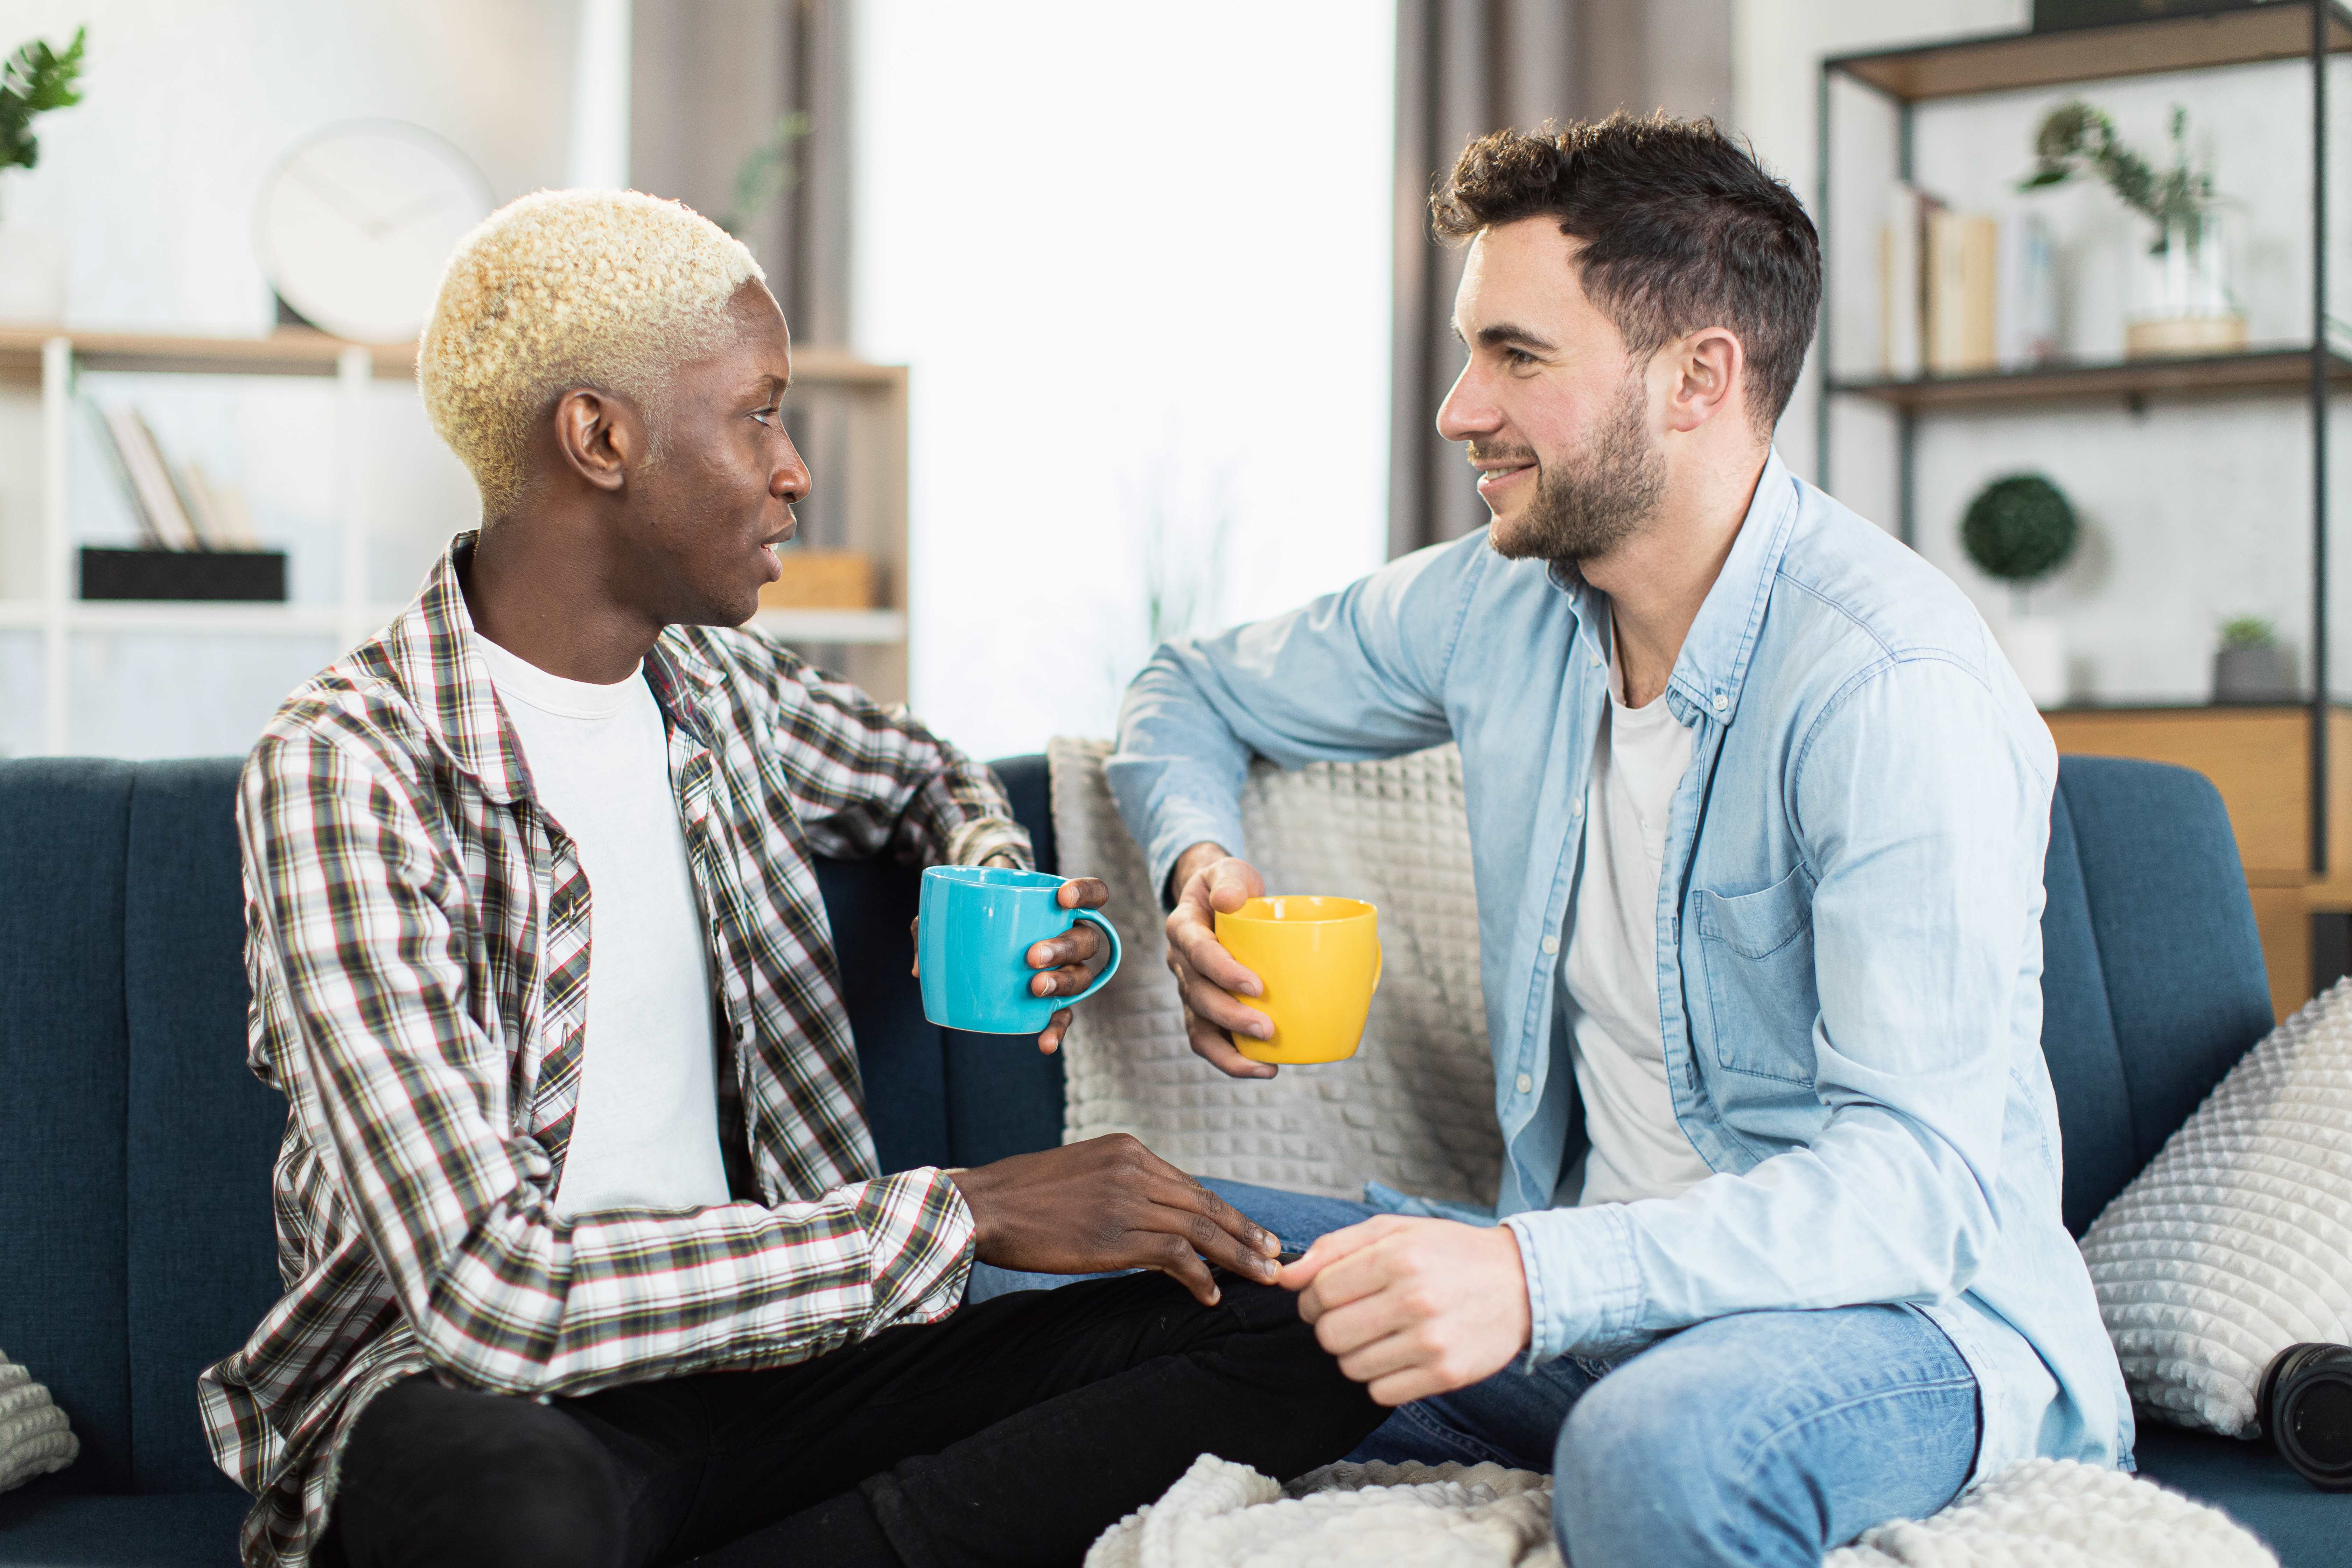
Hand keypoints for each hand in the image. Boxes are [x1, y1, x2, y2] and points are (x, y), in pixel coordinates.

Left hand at [908, 869, 1109, 1055]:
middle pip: (1086, 940)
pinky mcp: (1056, 998)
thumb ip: (931, 928)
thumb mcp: (951, 912)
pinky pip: (1064, 1015)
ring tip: (1035, 988)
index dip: (1086, 893)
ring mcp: (1068, 969)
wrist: (984, 933)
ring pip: (1082, 976)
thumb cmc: (974, 916)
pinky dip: (1056, 1029)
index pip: (1093, 893)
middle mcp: (1072, 937)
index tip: (1060, 898)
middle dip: (1063, 948)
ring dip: (1062, 983)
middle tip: (1032, 956)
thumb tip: (920, 970)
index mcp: (1059, 907)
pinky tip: (1044, 1043)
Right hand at [947, 1134, 1281, 1305]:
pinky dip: (1199, 1276)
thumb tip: (1155, 1217)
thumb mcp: (1082, 1173)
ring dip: (1236, 1256)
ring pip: (1200, 1229)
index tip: (1248, 1231)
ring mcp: (1127, 1200)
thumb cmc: (1024, 1196)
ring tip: (1262, 1276)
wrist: (984, 1205)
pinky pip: (1175, 1254)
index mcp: (1127, 1149)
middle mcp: (1134, 1168)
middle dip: (1245, 1232)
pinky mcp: (1117, 1234)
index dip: (1223, 1213)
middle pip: (1205, 1204)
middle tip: (1274, 1253)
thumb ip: (1122, 1186)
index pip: (1189, 1185)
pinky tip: (1209, 1294)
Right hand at [1163, 842, 1276, 1077]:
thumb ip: (1230, 879)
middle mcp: (1180, 963)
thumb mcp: (1228, 870)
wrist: (1218, 900)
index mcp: (1182, 928)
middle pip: (1198, 996)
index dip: (1223, 971)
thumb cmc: (1230, 886)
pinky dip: (1232, 1059)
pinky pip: (1209, 1040)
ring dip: (1230, 1051)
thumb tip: (1229, 900)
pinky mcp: (1203, 1010)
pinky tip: (1265, 1067)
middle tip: (1268, 1029)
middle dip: (1230, 1017)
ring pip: (1198, 1028)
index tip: (1256, 985)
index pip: (1197, 951)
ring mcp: (1190, 990)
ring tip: (1266, 1065)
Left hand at [1281, 1215, 1531, 1405]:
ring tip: (1378, 1334)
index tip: (1323, 1298)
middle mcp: (1415, 1299)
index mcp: (1398, 1257)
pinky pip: (1380, 1392)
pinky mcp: (1446, 1375)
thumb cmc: (1448, 1253)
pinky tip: (1398, 1355)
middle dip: (1328, 1327)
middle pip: (1329, 1333)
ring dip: (1354, 1353)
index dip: (1310, 1298)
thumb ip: (1334, 1247)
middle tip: (1350, 1317)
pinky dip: (1379, 1378)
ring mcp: (1432, 1341)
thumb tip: (1284, 1277)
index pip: (1320, 1291)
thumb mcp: (1394, 1231)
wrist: (1521, 1282)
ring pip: (1351, 1366)